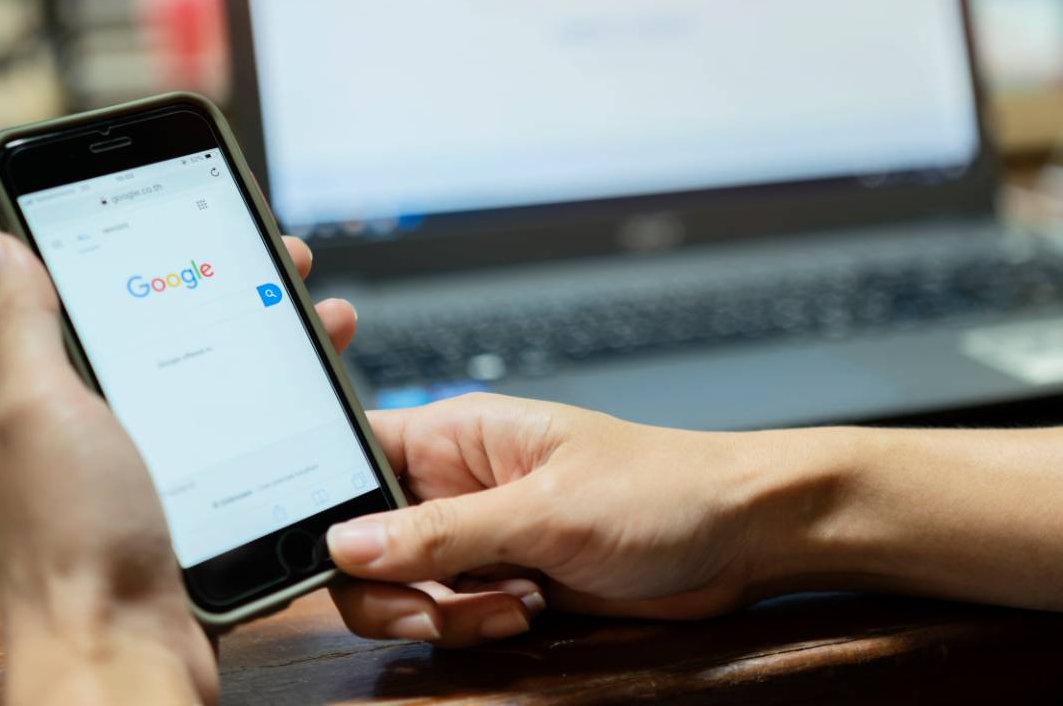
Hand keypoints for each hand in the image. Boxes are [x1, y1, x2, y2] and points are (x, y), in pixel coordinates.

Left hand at [0, 231, 359, 704]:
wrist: (125, 655)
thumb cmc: (74, 542)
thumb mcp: (41, 410)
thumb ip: (28, 326)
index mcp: (59, 399)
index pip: (118, 299)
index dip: (171, 253)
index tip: (223, 219)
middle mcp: (107, 431)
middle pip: (185, 336)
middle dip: (243, 290)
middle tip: (294, 265)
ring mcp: (160, 471)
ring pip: (228, 384)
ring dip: (279, 346)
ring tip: (326, 322)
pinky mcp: (203, 508)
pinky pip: (251, 440)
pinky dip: (288, 410)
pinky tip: (317, 398)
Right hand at [327, 394, 839, 646]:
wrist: (736, 538)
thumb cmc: (660, 489)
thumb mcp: (545, 511)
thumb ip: (441, 531)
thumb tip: (344, 542)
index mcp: (458, 435)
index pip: (354, 455)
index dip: (326, 498)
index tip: (328, 546)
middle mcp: (458, 483)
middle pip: (365, 541)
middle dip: (390, 584)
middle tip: (435, 600)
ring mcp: (479, 537)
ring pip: (403, 589)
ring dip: (443, 613)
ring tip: (513, 598)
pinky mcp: (504, 580)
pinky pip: (449, 617)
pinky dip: (475, 627)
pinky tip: (530, 609)